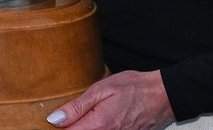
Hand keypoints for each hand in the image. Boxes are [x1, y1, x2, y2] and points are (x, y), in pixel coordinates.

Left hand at [46, 70, 174, 129]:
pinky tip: (93, 123)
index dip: (56, 129)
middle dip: (70, 128)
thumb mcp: (102, 89)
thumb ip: (77, 107)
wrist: (162, 96)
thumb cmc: (133, 88)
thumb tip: (53, 120)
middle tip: (65, 119)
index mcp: (98, 126)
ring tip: (81, 118)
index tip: (50, 122)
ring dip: (81, 128)